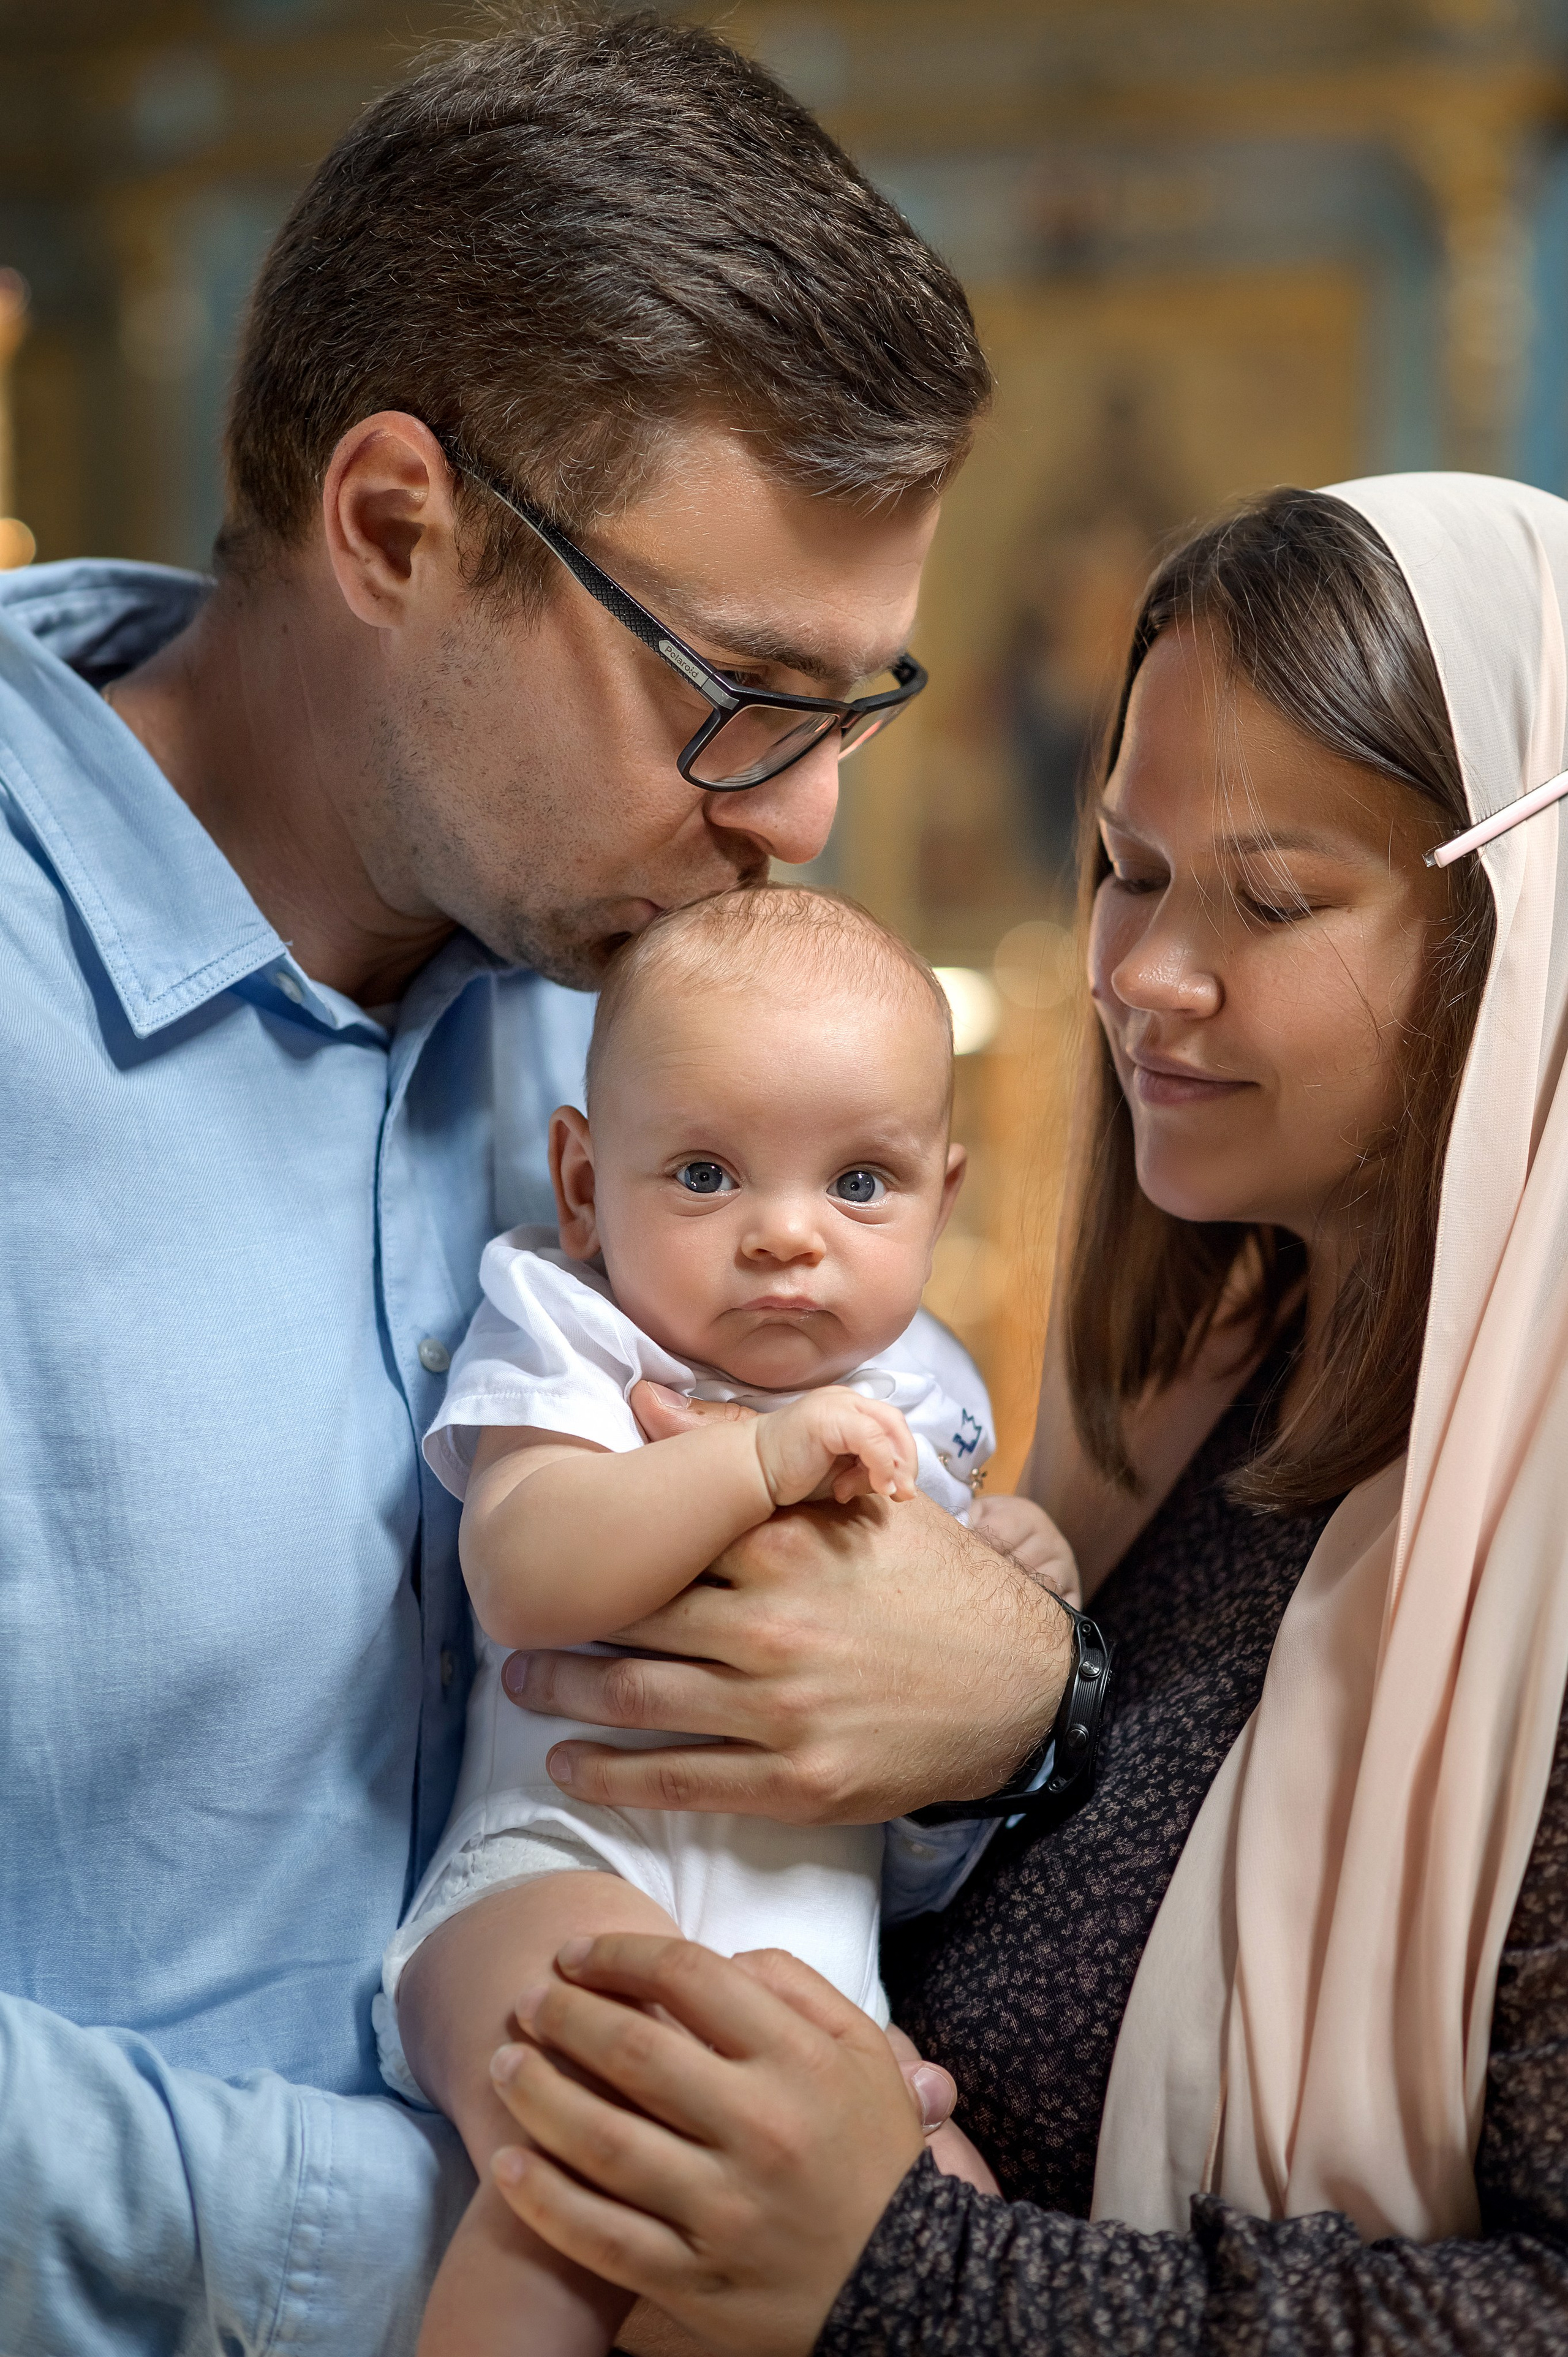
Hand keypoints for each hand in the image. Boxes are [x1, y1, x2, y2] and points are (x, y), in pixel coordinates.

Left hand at [487, 1934, 924, 2356]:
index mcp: (797, 2061)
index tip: (574, 1954)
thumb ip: (795, 1985)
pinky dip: (546, 2201)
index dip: (618, 1956)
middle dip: (563, 2016)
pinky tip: (509, 2165)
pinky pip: (603, 2238)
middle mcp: (759, 2130)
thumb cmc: (871, 2152)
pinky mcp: (696, 2282)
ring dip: (537, 2096)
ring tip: (505, 2065)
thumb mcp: (863, 2048)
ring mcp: (723, 2211)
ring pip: (604, 2143)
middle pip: (633, 2054)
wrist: (910, 2287)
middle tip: (526, 2001)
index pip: (689, 1978)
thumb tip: (719, 1957)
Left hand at [506, 1409, 1074, 1822]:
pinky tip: (566, 1768)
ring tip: (521, 1685)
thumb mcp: (859, 1502)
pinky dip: (610, 1777)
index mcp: (785, 1547)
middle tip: (510, 1620)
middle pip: (632, 1620)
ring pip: (639, 1702)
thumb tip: (647, 1398)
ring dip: (566, 1697)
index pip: (663, 1535)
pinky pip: (678, 1781)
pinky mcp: (793, 1782)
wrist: (1023, 1688)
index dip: (598, 1541)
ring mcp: (778, 1711)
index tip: (553, 1541)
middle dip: (562, 1624)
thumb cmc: (940, 1584)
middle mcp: (771, 1627)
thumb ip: (747, 1452)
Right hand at [755, 1386, 917, 1506]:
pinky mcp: (828, 1417)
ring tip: (875, 1491)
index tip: (902, 1492)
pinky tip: (868, 1486)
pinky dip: (880, 1464)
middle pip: (895, 1423)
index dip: (904, 1457)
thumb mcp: (842, 1473)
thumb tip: (901, 1485)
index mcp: (849, 1408)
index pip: (892, 1426)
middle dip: (906, 1462)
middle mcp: (845, 1399)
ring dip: (891, 1466)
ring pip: (887, 1428)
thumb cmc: (791, 1474)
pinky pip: (871, 1438)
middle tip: (903, 1495)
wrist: (752, 1473)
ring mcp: (836, 1404)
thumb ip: (870, 1470)